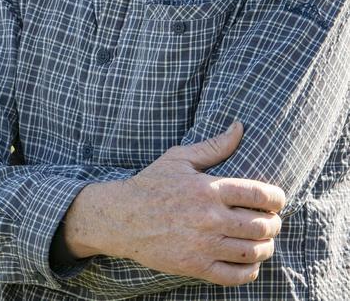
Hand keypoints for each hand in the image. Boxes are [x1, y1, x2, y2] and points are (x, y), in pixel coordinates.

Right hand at [64, 121, 284, 286]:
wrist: (123, 217)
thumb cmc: (152, 184)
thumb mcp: (180, 158)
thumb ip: (214, 146)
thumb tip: (239, 127)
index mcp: (209, 189)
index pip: (259, 194)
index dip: (277, 198)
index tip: (278, 200)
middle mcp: (210, 218)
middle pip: (261, 225)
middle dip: (274, 224)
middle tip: (272, 222)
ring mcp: (204, 244)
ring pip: (252, 251)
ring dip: (266, 247)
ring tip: (264, 242)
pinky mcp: (196, 266)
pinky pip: (235, 275)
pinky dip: (250, 271)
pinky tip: (249, 263)